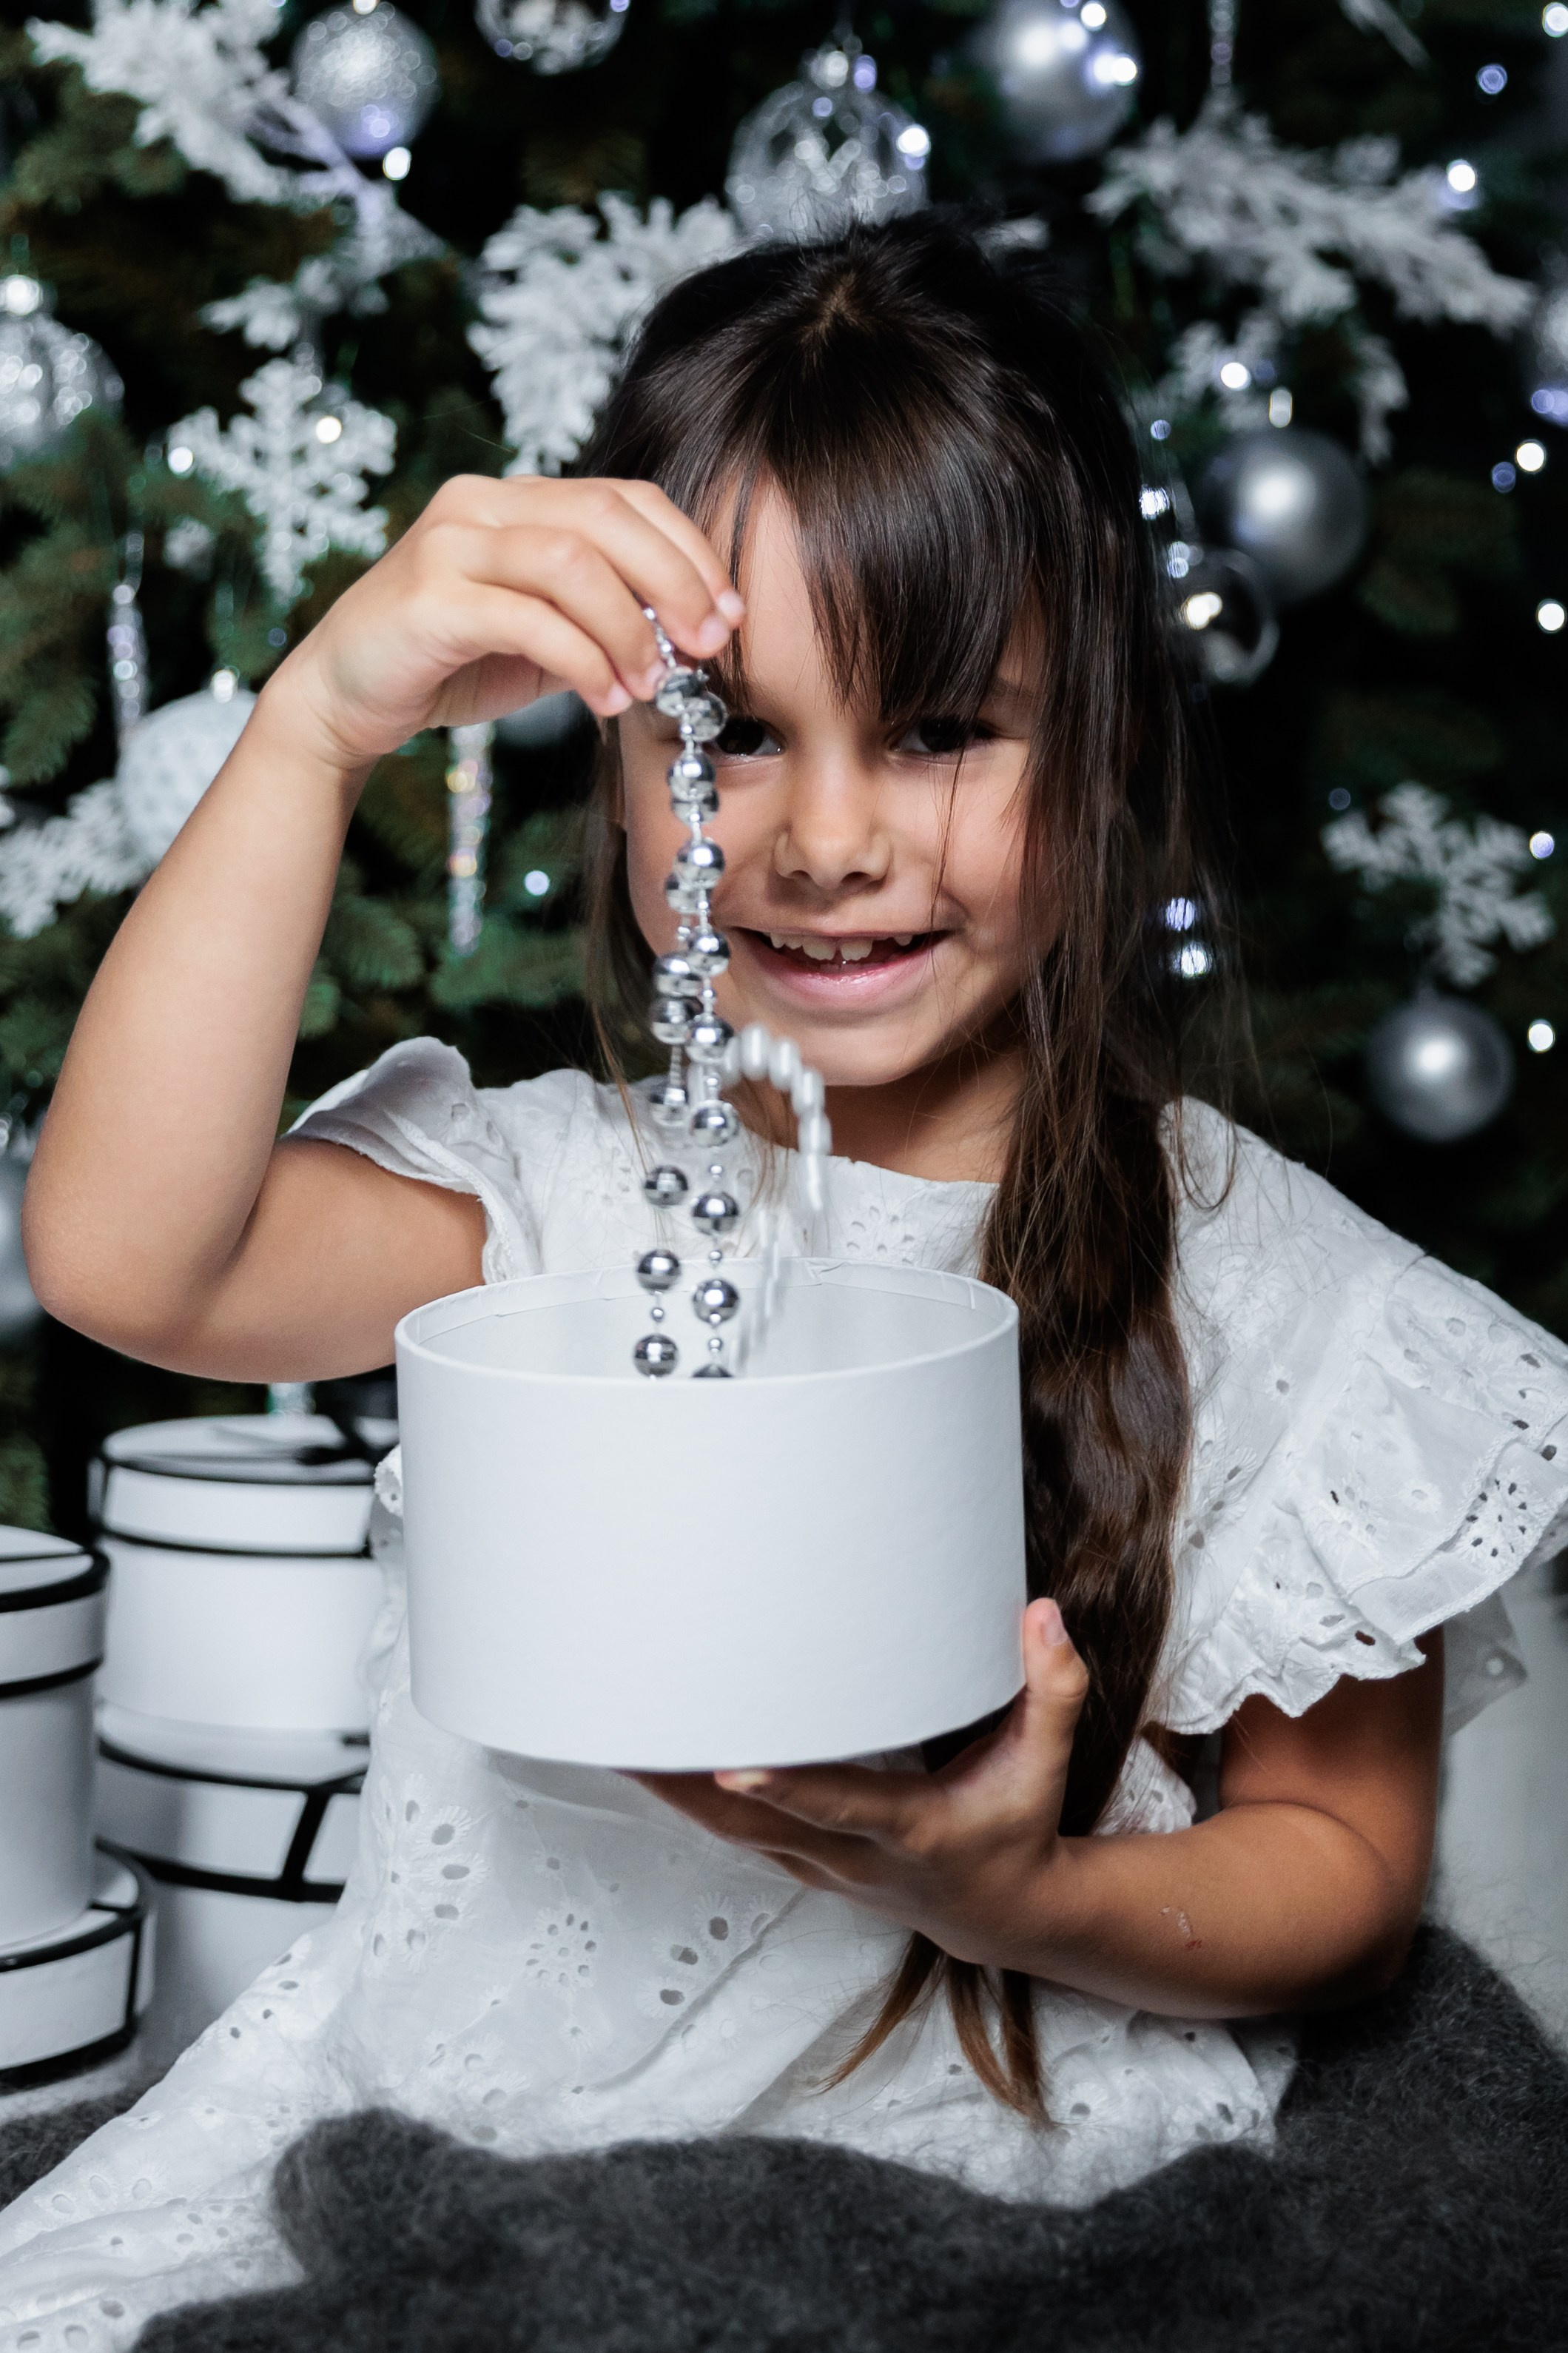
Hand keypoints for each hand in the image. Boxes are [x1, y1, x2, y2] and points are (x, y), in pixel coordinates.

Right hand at [265, 474, 745, 774]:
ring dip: (629, 627)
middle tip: (710, 644)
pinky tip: (605, 698)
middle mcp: (481, 503)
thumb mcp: (541, 636)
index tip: (730, 613)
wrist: (343, 699)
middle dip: (674, 582)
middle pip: (606, 517)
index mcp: (516, 500)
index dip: (688, 551)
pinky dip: (583, 660)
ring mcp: (450, 544)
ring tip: (649, 683)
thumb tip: (688, 636)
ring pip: (571, 563)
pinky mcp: (428, 598)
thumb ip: (601, 620)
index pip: (625, 499)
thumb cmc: (447, 664)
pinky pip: (528, 618)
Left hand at [636, 1600, 1089, 1971]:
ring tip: (613, 1735)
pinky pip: (730, 1829)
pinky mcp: (799, 1857)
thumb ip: (1052, 1691)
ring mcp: (817, 1862)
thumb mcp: (1044, 1767)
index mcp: (907, 1829)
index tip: (734, 1765)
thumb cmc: (1014, 1828)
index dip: (787, 1790)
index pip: (839, 1807)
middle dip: (685, 1783)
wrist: (998, 1912)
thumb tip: (1042, 1617)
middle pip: (750, 1824)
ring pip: (727, 1831)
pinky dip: (686, 1797)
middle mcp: (849, 1854)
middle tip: (630, 1730)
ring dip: (669, 1788)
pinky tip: (646, 1760)